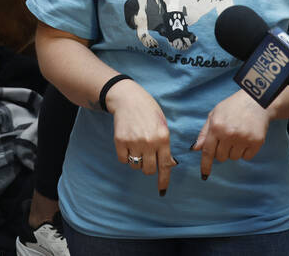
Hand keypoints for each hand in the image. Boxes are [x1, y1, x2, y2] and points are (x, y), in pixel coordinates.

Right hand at [107, 79, 175, 193]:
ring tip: (137, 147)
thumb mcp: (162, 124)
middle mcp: (149, 142)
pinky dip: (125, 156)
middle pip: (149, 170)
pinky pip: (123, 160)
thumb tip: (168, 165)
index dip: (164, 180)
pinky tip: (128, 144)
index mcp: (163, 137)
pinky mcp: (120, 141)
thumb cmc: (148, 111)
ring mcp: (134, 142)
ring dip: (137, 161)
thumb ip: (164, 144)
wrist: (128, 98)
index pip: (165, 165)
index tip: (162, 190)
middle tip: (146, 159)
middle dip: (148, 168)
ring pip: (136, 166)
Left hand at [192, 91, 269, 180]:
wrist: (257, 101)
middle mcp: (229, 134)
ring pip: (234, 158)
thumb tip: (196, 148)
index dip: (205, 165)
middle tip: (228, 138)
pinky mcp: (256, 142)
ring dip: (234, 151)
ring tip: (238, 135)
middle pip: (221, 157)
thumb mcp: (214, 114)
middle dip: (222, 151)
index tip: (204, 175)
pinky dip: (246, 151)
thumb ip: (204, 133)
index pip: (208, 151)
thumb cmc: (233, 107)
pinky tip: (247, 138)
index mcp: (216, 127)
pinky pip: (247, 157)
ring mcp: (243, 138)